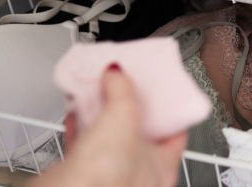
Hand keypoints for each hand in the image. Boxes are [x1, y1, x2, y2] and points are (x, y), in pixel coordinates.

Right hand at [32, 69, 186, 186]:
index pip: (175, 130)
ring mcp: (110, 176)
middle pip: (139, 129)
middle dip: (130, 104)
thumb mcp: (123, 115)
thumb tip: (117, 74)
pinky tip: (76, 108)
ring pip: (110, 135)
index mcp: (162, 169)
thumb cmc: (104, 176)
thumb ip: (122, 89)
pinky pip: (86, 143)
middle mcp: (139, 176)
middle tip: (126, 84)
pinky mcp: (84, 174)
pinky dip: (82, 124)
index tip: (159, 86)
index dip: (168, 105)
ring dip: (103, 111)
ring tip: (99, 88)